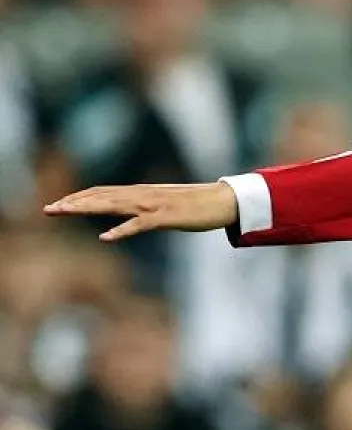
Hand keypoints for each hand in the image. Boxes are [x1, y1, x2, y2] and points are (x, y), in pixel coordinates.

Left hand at [44, 182, 238, 240]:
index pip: (103, 192)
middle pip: (102, 197)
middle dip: (73, 203)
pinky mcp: (167, 217)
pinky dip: (122, 230)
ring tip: (64, 212)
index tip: (58, 204)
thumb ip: (148, 208)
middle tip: (48, 209)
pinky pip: (140, 224)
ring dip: (87, 209)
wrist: (226, 201)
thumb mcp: (168, 205)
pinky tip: (106, 237)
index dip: (79, 197)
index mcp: (143, 192)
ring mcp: (154, 205)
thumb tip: (133, 214)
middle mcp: (144, 194)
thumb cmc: (199, 204)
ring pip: (113, 206)